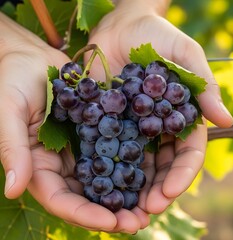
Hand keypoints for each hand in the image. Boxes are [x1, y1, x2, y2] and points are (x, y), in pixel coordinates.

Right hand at [0, 13, 148, 232]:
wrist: (33, 57)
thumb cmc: (12, 80)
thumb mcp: (9, 111)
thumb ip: (13, 148)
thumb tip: (13, 189)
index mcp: (39, 164)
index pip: (60, 199)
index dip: (84, 214)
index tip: (112, 222)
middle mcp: (62, 161)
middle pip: (87, 195)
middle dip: (111, 211)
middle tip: (139, 223)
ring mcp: (80, 146)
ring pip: (104, 177)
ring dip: (125, 193)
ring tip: (150, 204)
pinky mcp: (95, 130)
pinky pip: (113, 150)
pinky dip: (128, 163)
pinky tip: (148, 170)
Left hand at [86, 0, 232, 213]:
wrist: (120, 25)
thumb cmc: (155, 33)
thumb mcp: (184, 54)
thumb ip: (201, 85)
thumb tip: (224, 119)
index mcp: (176, 116)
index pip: (185, 152)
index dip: (181, 174)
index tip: (169, 192)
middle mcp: (153, 126)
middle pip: (159, 164)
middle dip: (155, 189)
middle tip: (146, 211)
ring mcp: (128, 124)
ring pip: (133, 162)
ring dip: (129, 186)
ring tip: (122, 207)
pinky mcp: (104, 118)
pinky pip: (104, 144)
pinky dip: (103, 164)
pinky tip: (97, 182)